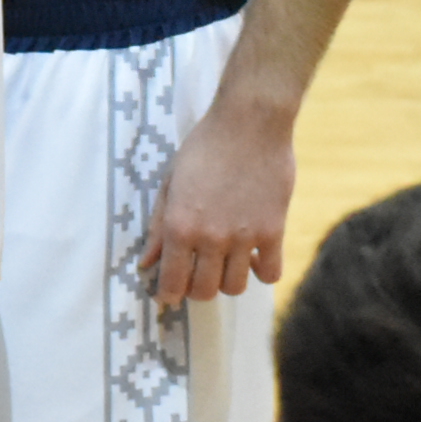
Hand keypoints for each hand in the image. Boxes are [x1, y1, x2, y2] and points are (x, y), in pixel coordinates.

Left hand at [140, 95, 295, 305]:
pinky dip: (260, 273)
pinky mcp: (274, 232)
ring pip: (235, 287)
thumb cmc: (203, 149)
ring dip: (227, 282)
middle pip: (205, 291)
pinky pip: (270, 274)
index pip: (173, 282)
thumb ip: (158, 227)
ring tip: (223, 264)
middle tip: (195, 276)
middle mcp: (211, 238)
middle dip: (196, 290)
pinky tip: (252, 259)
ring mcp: (245, 238)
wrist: (248, 125)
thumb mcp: (170, 184)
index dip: (168, 295)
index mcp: (180, 226)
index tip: (168, 296)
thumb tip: (146, 263)